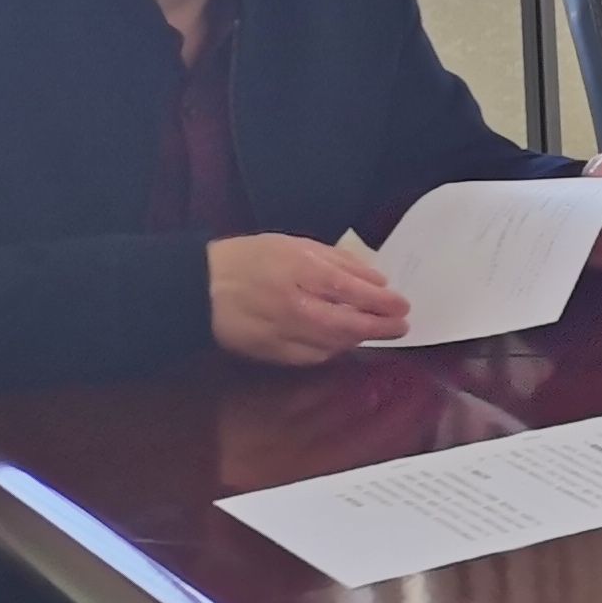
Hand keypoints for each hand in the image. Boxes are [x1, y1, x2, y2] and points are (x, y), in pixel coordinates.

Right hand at [209, 234, 410, 363]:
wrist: (199, 290)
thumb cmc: (249, 260)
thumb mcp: (294, 245)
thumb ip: (338, 261)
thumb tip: (376, 279)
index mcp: (301, 271)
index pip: (354, 291)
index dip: (384, 301)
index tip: (402, 305)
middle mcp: (295, 305)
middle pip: (350, 323)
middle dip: (381, 327)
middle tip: (401, 326)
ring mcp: (283, 333)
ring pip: (335, 344)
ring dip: (360, 339)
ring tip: (375, 331)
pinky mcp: (272, 353)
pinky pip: (314, 357)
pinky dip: (334, 350)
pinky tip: (343, 341)